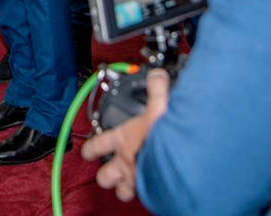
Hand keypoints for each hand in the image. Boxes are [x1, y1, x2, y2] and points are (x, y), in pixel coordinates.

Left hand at [81, 69, 170, 201]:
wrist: (182, 156)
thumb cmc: (166, 133)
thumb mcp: (160, 104)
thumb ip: (157, 88)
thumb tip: (157, 75)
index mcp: (123, 139)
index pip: (97, 145)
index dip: (90, 149)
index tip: (88, 151)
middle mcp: (126, 161)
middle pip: (104, 176)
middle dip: (106, 174)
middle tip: (110, 171)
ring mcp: (137, 178)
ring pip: (122, 191)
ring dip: (125, 187)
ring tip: (130, 183)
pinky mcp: (152, 189)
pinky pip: (144, 195)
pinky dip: (146, 190)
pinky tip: (152, 184)